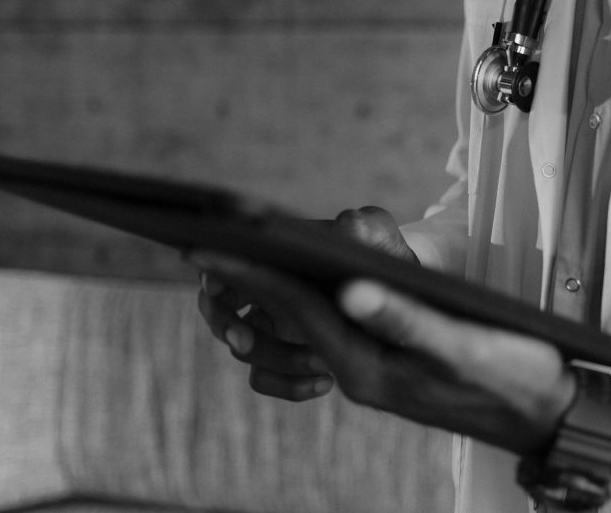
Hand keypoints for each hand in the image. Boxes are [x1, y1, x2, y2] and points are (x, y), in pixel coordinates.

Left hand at [192, 207, 576, 454]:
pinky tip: (309, 284)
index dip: (254, 276)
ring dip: (275, 292)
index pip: (300, 312)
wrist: (546, 415)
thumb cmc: (516, 377)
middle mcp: (365, 373)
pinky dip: (312, 303)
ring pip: (312, 326)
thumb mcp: (466, 346)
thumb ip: (408, 320)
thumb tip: (351, 291)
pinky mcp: (392, 368)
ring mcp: (376, 373)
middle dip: (250, 281)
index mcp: (372, 368)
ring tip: (241, 260)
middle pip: (295, 318)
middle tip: (205, 246)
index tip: (208, 247)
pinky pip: (336, 332)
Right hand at [195, 206, 414, 399]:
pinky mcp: (286, 360)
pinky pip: (266, 379)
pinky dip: (289, 385)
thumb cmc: (376, 255)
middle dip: (224, 324)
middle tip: (242, 336)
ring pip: (244, 351)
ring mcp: (272, 329)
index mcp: (273, 258)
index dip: (213, 273)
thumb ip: (363, 226)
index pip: (225, 261)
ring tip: (318, 357)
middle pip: (218, 311)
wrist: (397, 294)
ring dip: (273, 356)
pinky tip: (326, 381)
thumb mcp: (375, 233)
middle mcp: (264, 293)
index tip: (218, 285)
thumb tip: (347, 226)